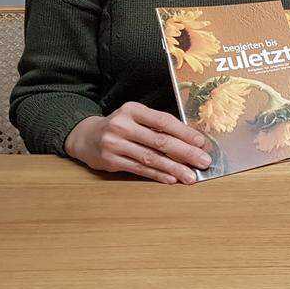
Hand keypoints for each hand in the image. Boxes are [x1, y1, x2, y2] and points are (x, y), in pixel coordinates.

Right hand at [64, 102, 210, 184]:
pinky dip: (157, 175)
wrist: (86, 136)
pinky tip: (171, 179)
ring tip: (191, 176)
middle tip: (203, 161)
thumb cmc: (120, 126)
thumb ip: (158, 125)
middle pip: (160, 141)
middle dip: (186, 153)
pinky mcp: (110, 160)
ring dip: (174, 168)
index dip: (184, 132)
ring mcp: (114, 144)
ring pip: (151, 158)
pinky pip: (139, 169)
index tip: (201, 142)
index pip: (164, 121)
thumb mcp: (136, 117)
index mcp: (133, 110)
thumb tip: (191, 139)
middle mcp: (122, 125)